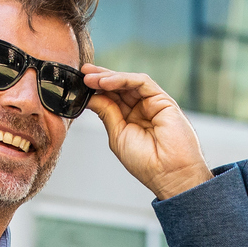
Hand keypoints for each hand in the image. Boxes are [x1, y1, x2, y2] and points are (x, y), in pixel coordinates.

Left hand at [83, 65, 212, 200]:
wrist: (169, 173)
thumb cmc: (146, 161)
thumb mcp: (118, 135)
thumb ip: (107, 113)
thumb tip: (91, 97)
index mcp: (130, 119)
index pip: (111, 98)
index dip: (95, 89)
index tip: (79, 83)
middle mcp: (141, 109)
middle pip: (119, 86)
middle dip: (100, 78)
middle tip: (83, 73)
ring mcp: (152, 103)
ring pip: (129, 82)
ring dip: (108, 77)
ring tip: (90, 79)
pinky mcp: (163, 99)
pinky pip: (142, 82)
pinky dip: (123, 79)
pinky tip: (106, 83)